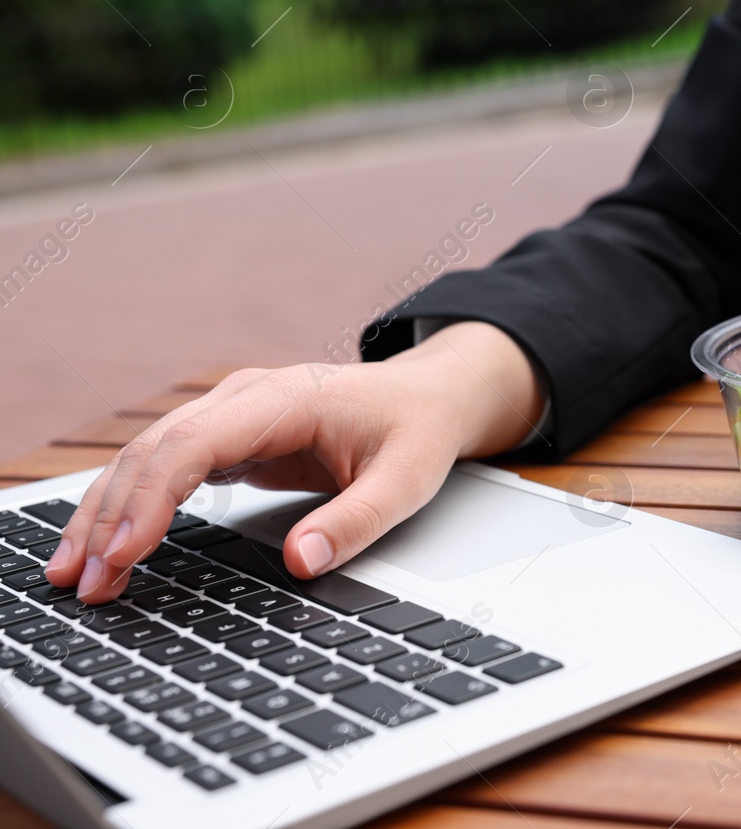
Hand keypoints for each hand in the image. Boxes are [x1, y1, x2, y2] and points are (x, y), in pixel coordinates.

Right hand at [46, 322, 542, 602]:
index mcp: (285, 399)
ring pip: (147, 456)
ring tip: (72, 574)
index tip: (124, 554)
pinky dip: (129, 504)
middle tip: (84, 584)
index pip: (195, 444)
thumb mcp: (408, 479)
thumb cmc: (417, 430)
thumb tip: (303, 561)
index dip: (152, 499)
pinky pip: (165, 466)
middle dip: (112, 516)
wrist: (429, 395)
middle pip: (154, 450)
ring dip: (107, 512)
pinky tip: (105, 545)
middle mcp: (245, 398)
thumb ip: (358, 520)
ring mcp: (231, 413)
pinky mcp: (228, 435)